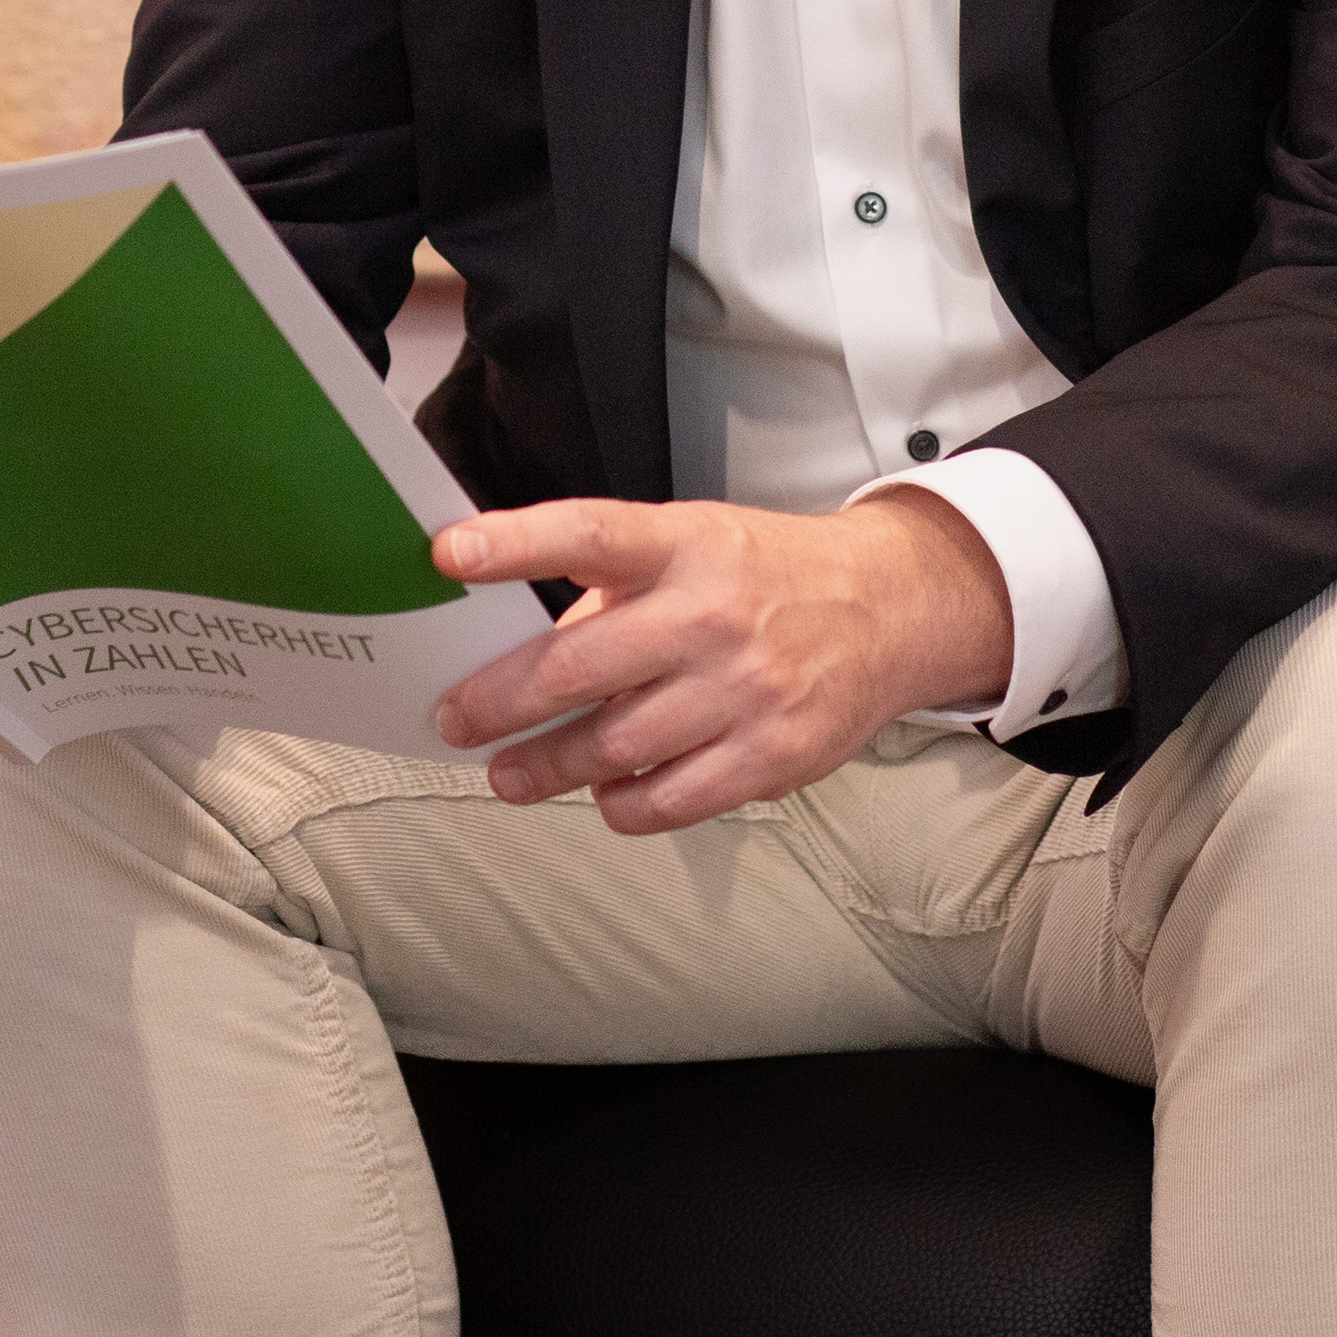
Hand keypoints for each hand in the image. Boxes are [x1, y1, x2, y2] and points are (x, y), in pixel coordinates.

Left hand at [427, 493, 1011, 832]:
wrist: (887, 611)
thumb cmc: (766, 576)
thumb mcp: (693, 542)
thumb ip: (613, 586)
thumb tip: (524, 650)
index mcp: (687, 544)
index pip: (591, 532)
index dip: (514, 543)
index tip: (449, 555)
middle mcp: (714, 614)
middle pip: (577, 666)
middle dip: (497, 702)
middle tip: (456, 720)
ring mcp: (745, 690)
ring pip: (611, 748)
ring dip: (543, 768)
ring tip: (510, 774)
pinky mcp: (771, 757)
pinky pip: (666, 800)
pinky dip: (619, 804)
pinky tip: (603, 792)